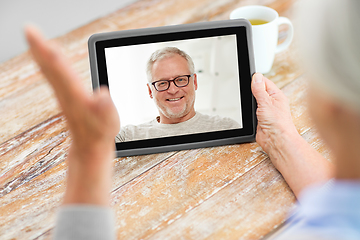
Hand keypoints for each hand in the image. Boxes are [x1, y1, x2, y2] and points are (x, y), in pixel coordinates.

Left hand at [25, 25, 119, 205]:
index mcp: (74, 95)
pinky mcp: (65, 97)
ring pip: (49, 70)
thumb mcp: (109, 121)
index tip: (37, 36)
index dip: (49, 52)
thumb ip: (105, 106)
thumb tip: (102, 92)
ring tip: (35, 38)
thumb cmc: (100, 133)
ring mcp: (63, 95)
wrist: (89, 147)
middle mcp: (65, 93)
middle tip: (29, 29)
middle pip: (50, 67)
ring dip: (41, 53)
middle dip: (39, 47)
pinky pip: (53, 76)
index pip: (60, 70)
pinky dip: (47, 64)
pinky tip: (46, 58)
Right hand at [251, 73, 297, 157]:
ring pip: (255, 101)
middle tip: (246, 89)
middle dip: (251, 90)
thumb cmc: (278, 123)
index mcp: (276, 95)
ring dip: (250, 101)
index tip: (248, 77)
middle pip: (258, 91)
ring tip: (248, 101)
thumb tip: (256, 76)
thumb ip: (259, 89)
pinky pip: (252, 111)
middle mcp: (272, 102)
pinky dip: (249, 111)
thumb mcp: (266, 102)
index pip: (264, 82)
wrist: (276, 140)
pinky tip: (248, 110)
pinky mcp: (260, 119)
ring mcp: (266, 111)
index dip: (256, 79)